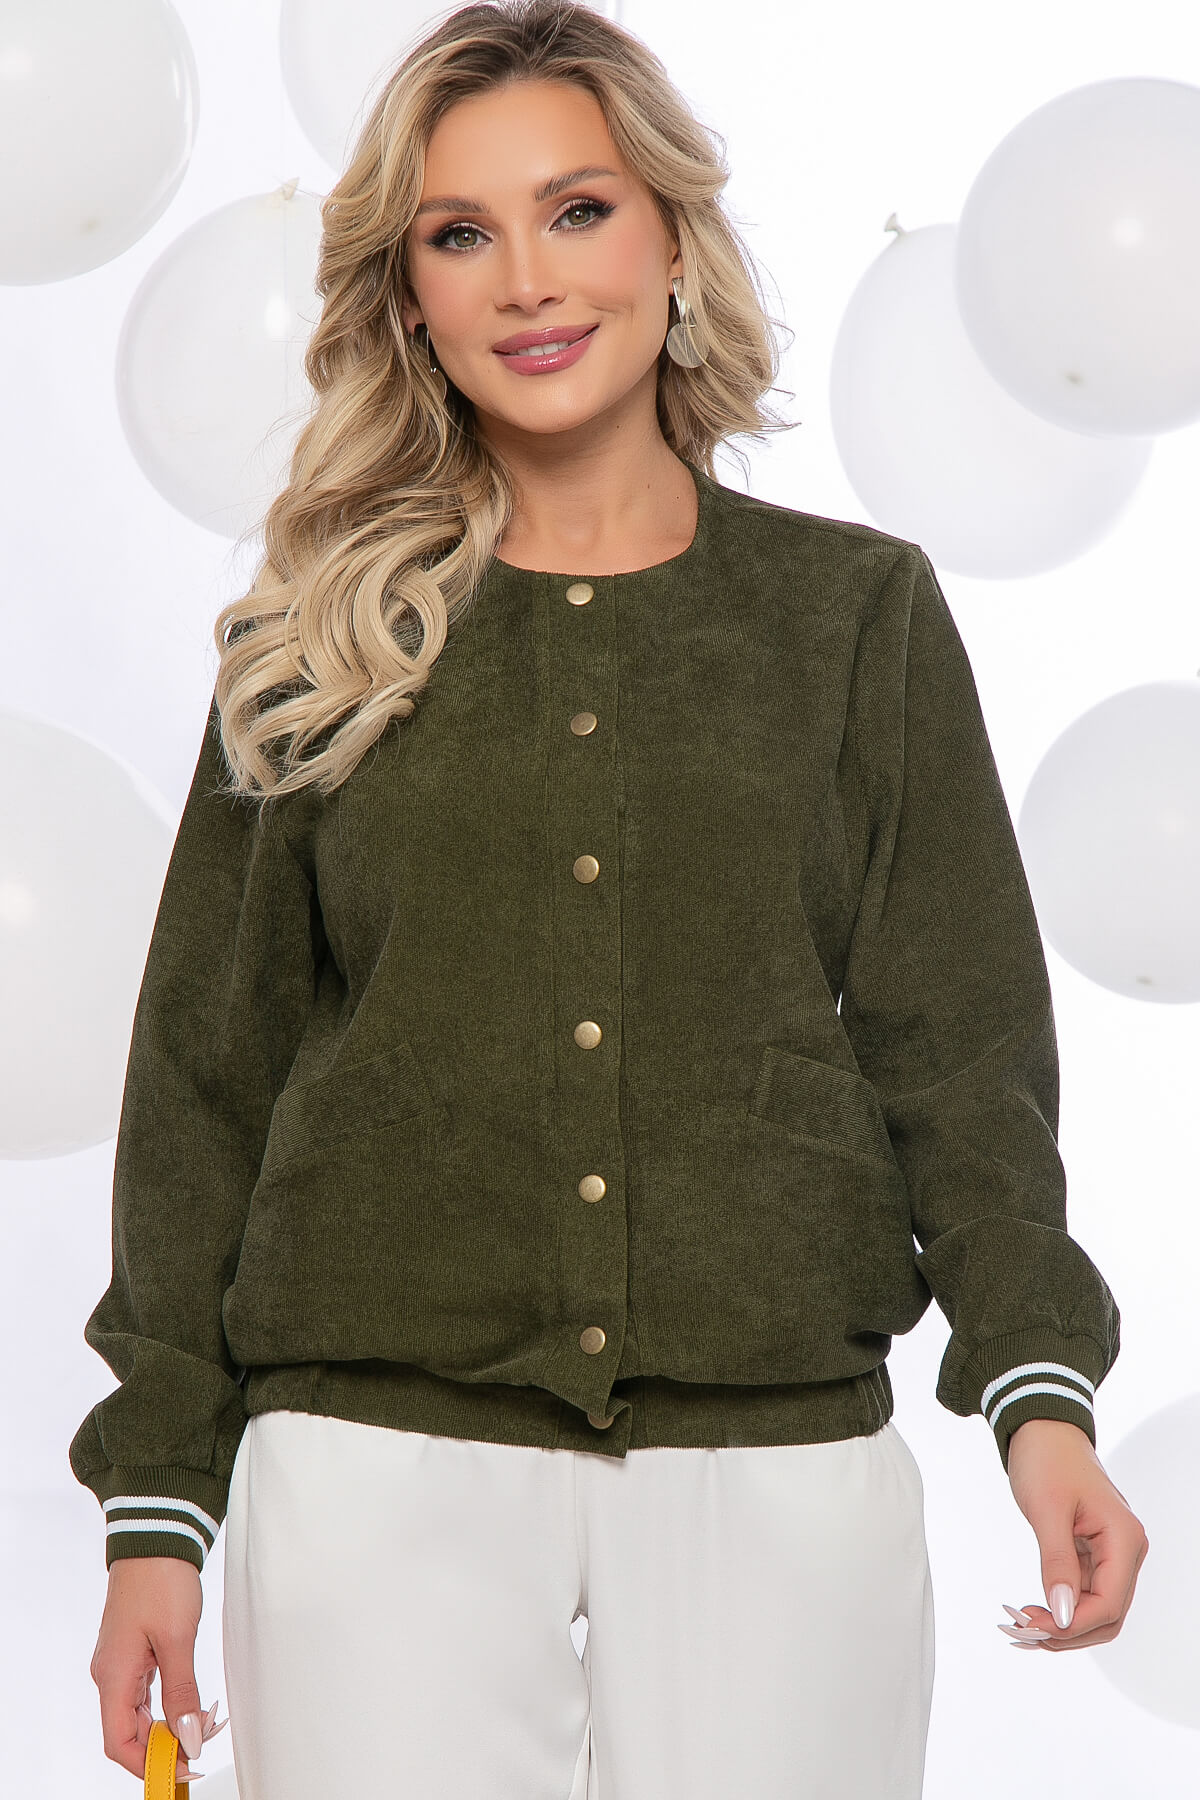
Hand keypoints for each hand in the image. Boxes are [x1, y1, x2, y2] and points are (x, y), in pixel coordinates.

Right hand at [90, 1557, 226, 1782]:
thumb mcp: (177, 1639)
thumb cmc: (161, 1581)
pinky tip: (192, 1706)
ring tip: (204, 1726)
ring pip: (140, 1714)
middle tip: (204, 1744)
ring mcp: (121, 1664)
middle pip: (129, 1733)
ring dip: (169, 1726)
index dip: (149, 1764)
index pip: (120, 1743)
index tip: (183, 1768)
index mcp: (113, 1676)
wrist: (156, 1536)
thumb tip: (188, 1738)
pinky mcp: (134, 1652)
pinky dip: (169, 1705)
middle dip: (165, 1746)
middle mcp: (111, 1674)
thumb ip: (182, 1692)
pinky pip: (146, 1693)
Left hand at [998, 1418, 1149, 1650]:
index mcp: (1124, 1538)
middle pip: (1107, 1616)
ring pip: (1096, 1611)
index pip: (1107, 1603)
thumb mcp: (1047, 1510)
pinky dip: (1061, 1609)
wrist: (1044, 1429)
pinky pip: (1084, 1594)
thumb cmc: (1047, 1458)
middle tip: (1023, 1631)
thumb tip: (1061, 1614)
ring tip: (1024, 1627)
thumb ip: (1057, 1563)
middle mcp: (1126, 1551)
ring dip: (1063, 1626)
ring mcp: (1113, 1554)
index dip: (1072, 1624)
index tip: (1033, 1625)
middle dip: (1067, 1632)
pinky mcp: (1095, 1555)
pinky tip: (1033, 1613)